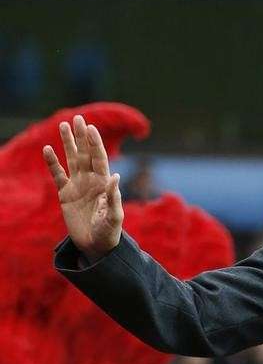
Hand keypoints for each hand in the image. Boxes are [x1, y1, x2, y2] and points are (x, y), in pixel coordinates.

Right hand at [43, 115, 122, 261]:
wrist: (96, 245)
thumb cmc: (109, 232)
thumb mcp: (114, 216)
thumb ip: (114, 197)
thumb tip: (115, 176)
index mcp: (104, 183)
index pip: (100, 158)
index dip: (95, 143)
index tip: (90, 128)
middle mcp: (91, 180)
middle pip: (86, 153)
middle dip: (82, 136)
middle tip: (78, 118)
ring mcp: (78, 185)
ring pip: (72, 159)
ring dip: (68, 143)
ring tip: (63, 125)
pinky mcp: (65, 194)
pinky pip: (57, 175)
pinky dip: (52, 163)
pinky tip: (48, 149)